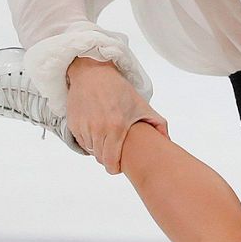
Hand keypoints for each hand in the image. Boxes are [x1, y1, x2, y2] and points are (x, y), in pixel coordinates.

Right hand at [65, 57, 168, 173]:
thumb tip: (167, 140)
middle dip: (108, 159)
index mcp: (116, 127)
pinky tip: (96, 131)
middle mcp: (98, 129)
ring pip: (90, 150)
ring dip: (98, 148)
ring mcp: (84, 126)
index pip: (111, 161)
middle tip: (114, 152)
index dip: (115, 168)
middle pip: (100, 158)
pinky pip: (81, 141)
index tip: (118, 167)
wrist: (93, 74)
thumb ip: (158, 124)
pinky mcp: (73, 124)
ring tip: (107, 139)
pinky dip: (88, 140)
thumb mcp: (142, 105)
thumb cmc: (119, 90)